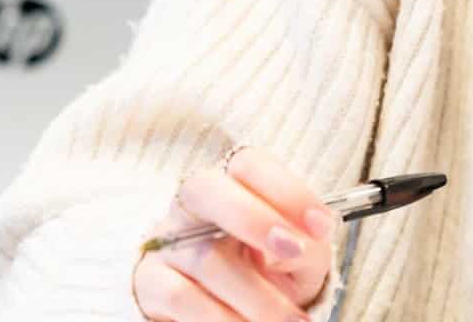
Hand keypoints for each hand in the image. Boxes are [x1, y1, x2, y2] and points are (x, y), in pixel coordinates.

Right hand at [133, 148, 336, 321]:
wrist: (234, 310)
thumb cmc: (271, 270)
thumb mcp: (300, 255)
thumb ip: (307, 244)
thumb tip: (298, 244)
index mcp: (233, 183)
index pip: (250, 165)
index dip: (287, 190)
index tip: (321, 226)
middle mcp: (193, 204)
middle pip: (205, 188)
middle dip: (254, 219)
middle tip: (294, 252)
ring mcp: (167, 240)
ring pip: (207, 257)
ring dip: (257, 296)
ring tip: (291, 321)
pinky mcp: (151, 281)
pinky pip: (183, 298)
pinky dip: (223, 319)